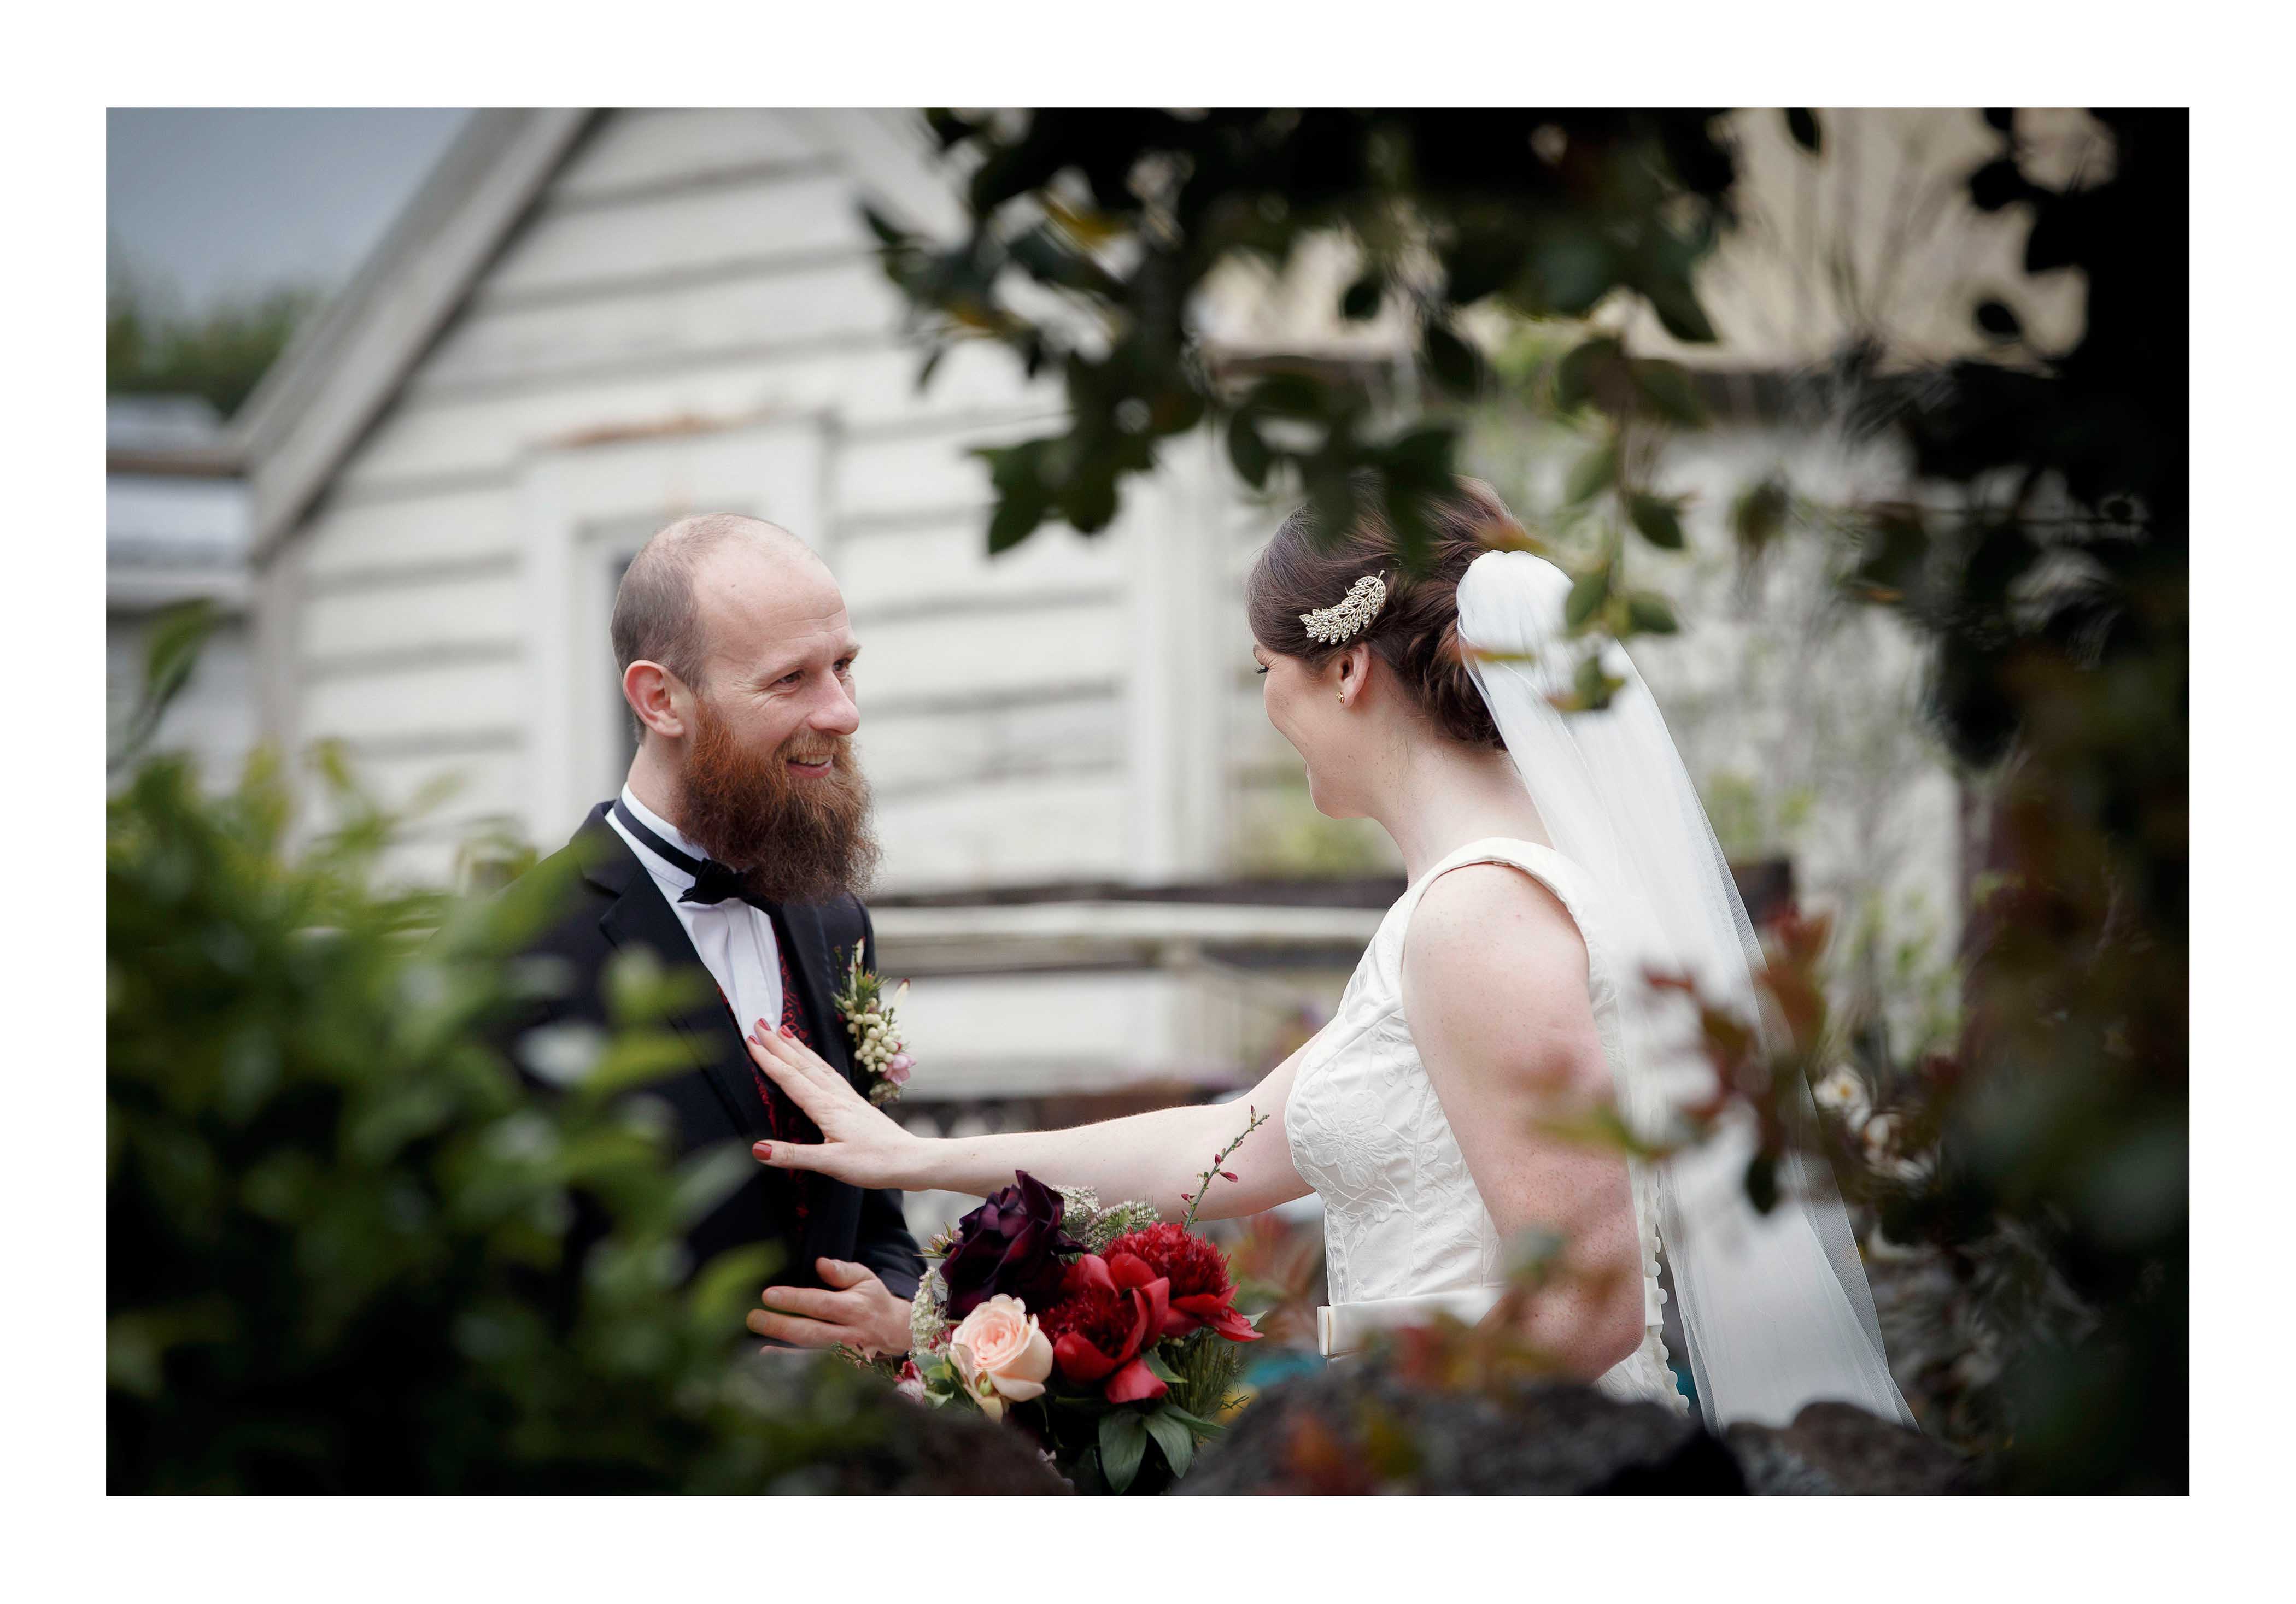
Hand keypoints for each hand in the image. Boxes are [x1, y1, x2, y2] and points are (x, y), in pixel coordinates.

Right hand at [745, 1019, 923, 1187]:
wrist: (910, 1160)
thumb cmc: (874, 1163)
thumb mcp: (830, 1164)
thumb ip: (793, 1155)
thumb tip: (757, 1148)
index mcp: (827, 1108)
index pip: (791, 1079)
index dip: (769, 1060)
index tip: (751, 1041)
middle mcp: (837, 1097)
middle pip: (802, 1065)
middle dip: (779, 1044)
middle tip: (760, 1024)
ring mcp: (848, 1098)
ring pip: (818, 1065)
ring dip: (798, 1048)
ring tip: (784, 1031)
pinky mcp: (857, 1103)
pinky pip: (831, 1074)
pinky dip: (817, 1061)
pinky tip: (816, 1061)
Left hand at [748, 1257, 910, 1355]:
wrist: (896, 1330)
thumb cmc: (873, 1300)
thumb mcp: (865, 1278)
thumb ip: (842, 1271)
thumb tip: (820, 1263)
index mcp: (855, 1307)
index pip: (821, 1303)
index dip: (795, 1300)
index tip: (768, 1295)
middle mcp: (850, 1334)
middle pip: (812, 1332)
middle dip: (781, 1326)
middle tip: (754, 1318)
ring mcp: (847, 1356)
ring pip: (812, 1356)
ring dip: (784, 1353)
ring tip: (759, 1346)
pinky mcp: (844, 1370)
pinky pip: (815, 1371)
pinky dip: (793, 1367)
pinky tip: (771, 1359)